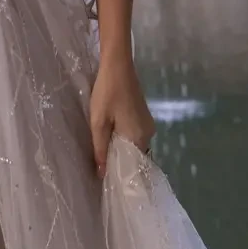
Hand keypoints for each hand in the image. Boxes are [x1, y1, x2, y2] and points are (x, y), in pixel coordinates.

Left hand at [87, 53, 155, 178]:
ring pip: (135, 144)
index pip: (136, 165)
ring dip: (122, 150)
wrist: (118, 66)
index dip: (123, 173)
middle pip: (136, 155)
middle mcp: (148, 132)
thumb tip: (102, 174)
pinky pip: (135, 134)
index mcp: (139, 137)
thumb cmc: (107, 94)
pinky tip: (112, 139)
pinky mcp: (143, 114)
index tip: (111, 182)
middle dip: (122, 162)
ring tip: (105, 157)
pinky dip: (125, 139)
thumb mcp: (98, 123)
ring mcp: (148, 122)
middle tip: (104, 170)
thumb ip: (100, 150)